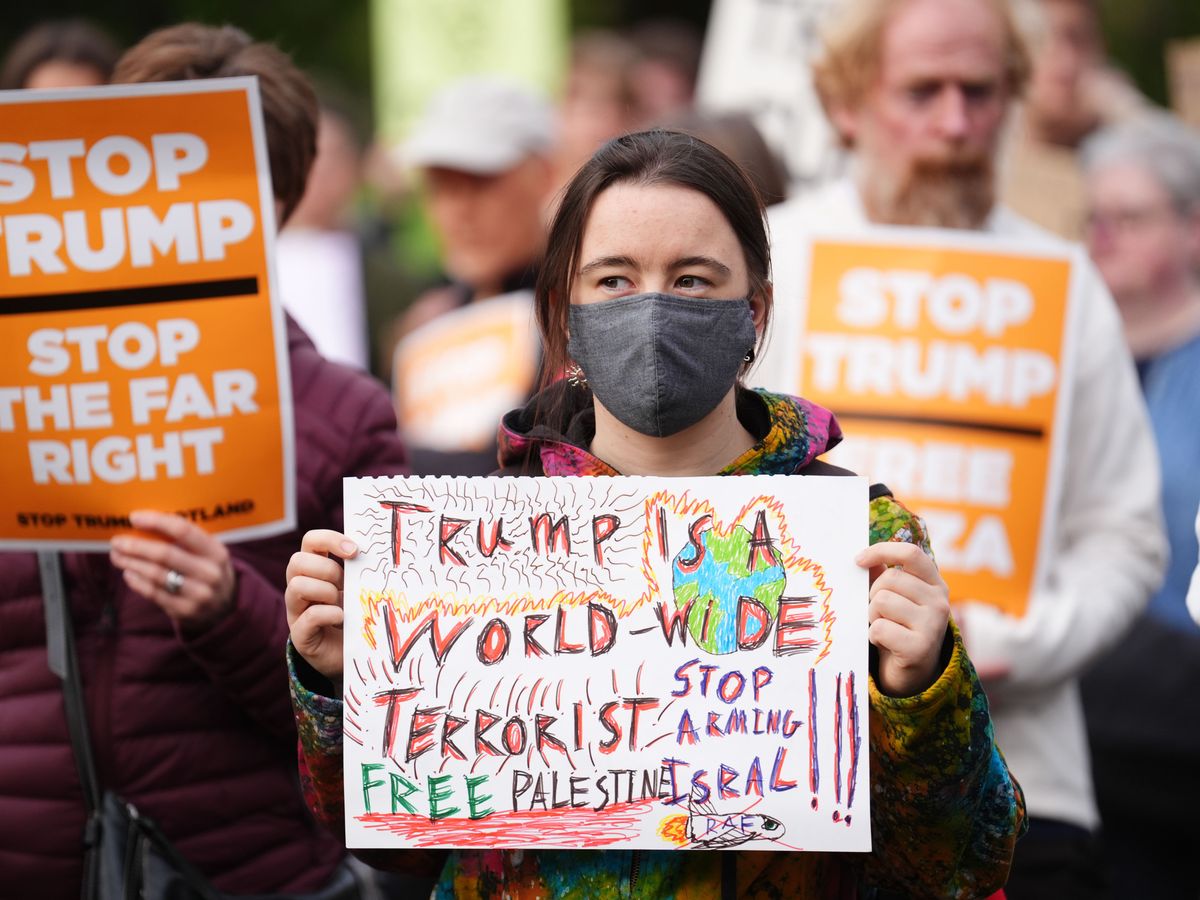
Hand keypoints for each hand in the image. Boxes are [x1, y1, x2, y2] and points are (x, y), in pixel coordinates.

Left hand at [110, 510, 235, 633]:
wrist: (225, 607)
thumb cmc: (208, 570)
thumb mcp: (208, 553)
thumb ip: (185, 540)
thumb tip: (145, 523)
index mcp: (216, 552)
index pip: (183, 530)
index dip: (156, 522)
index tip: (134, 517)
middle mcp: (209, 572)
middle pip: (165, 554)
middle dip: (136, 546)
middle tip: (117, 541)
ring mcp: (198, 593)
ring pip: (156, 575)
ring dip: (131, 563)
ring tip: (117, 556)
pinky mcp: (185, 610)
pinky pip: (154, 593)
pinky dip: (137, 582)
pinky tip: (128, 574)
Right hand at [285, 529, 357, 679]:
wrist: (350, 654)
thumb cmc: (355, 615)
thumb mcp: (357, 588)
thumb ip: (359, 571)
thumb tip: (376, 552)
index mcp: (314, 570)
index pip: (310, 540)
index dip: (330, 539)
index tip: (354, 551)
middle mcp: (299, 587)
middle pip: (297, 561)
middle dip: (327, 570)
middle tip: (345, 584)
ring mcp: (296, 611)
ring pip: (296, 586)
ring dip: (325, 591)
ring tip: (342, 603)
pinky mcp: (300, 635)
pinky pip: (308, 616)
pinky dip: (328, 613)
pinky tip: (341, 617)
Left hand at [857, 541, 950, 696]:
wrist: (911, 673)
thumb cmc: (898, 628)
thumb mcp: (894, 598)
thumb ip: (882, 576)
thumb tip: (864, 559)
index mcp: (935, 584)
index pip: (911, 553)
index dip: (881, 550)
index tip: (858, 560)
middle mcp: (940, 602)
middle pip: (889, 578)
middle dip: (873, 595)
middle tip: (880, 614)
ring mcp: (933, 625)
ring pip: (881, 601)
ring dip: (873, 616)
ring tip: (884, 628)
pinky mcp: (920, 648)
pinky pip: (880, 628)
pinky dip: (874, 636)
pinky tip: (885, 644)